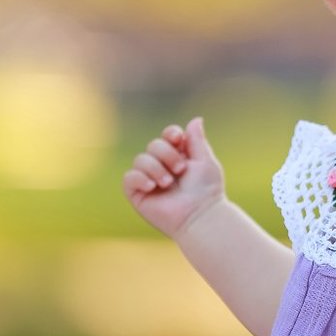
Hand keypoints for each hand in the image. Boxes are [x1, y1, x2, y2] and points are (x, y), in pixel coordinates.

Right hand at [122, 117, 225, 238]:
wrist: (200, 215)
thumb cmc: (207, 191)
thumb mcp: (205, 161)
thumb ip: (197, 140)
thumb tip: (196, 119)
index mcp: (178, 157)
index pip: (167, 136)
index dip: (170, 134)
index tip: (178, 139)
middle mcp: (162, 167)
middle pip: (153, 145)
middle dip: (166, 153)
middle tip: (180, 170)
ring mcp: (148, 180)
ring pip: (140, 159)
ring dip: (155, 168)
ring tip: (168, 183)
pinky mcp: (137, 194)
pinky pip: (129, 177)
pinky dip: (139, 178)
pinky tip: (152, 186)